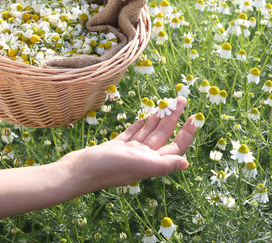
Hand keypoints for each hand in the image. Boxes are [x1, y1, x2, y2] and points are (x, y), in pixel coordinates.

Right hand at [58, 97, 196, 192]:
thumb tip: (186, 163)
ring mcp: (129, 152)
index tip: (195, 117)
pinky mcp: (116, 147)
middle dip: (173, 118)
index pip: (176, 147)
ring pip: (149, 132)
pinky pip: (133, 133)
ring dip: (158, 118)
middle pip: (163, 135)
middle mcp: (143, 158)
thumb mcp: (139, 164)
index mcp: (151, 163)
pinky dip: (140, 124)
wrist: (77, 172)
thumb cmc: (107, 168)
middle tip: (181, 99)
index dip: (187, 133)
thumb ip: (163, 165)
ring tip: (166, 103)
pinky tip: (145, 116)